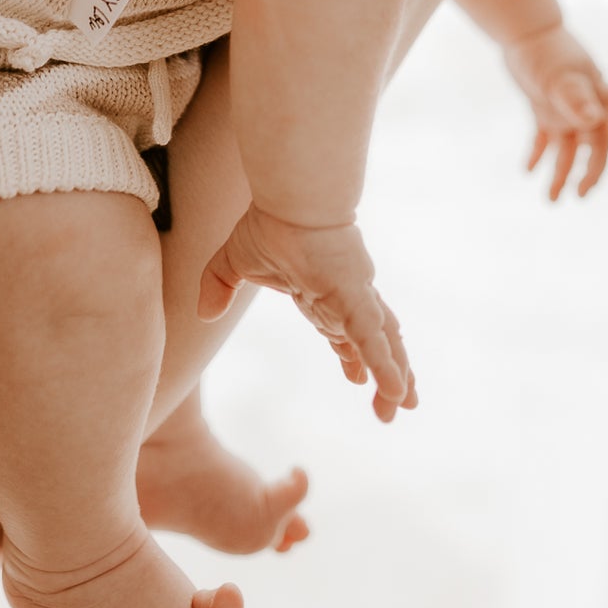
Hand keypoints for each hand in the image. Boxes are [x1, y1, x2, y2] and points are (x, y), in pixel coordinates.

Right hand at [198, 206, 416, 422]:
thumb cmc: (269, 221)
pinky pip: (373, 338)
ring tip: (403, 407)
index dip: (356, 356)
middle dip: (386, 373)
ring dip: (396, 376)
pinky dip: (386, 365)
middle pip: (374, 341)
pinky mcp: (355, 297)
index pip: (346, 331)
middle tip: (394, 408)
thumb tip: (204, 315)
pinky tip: (398, 391)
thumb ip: (219, 287)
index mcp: (324, 293)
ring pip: (383, 343)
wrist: (286, 198)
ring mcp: (355, 296)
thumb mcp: (234, 261)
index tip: (360, 380)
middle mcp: (347, 297)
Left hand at [503, 23, 607, 199]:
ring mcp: (566, 107)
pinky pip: (546, 138)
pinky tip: (528, 171)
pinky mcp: (545, 108)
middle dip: (590, 171)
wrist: (520, 31)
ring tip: (551, 201)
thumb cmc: (542, 51)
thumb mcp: (556, 76)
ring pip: (569, 147)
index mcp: (597, 94)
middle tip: (580, 195)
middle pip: (596, 143)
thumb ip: (575, 98)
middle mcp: (587, 104)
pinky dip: (539, 154)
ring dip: (561, 172)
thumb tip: (593, 121)